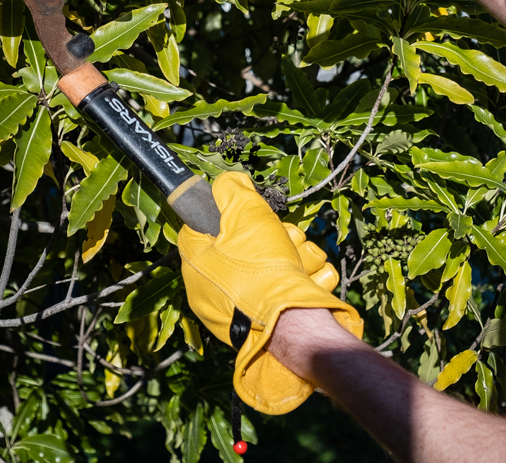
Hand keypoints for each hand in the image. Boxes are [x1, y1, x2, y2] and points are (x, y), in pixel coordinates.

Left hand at [178, 172, 362, 413]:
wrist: (293, 324)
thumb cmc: (262, 269)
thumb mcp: (245, 214)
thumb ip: (232, 191)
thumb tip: (228, 181)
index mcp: (198, 265)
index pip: (205, 225)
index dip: (232, 213)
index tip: (251, 213)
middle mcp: (214, 290)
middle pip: (248, 243)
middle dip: (276, 235)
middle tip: (283, 239)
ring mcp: (241, 308)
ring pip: (274, 262)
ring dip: (296, 254)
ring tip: (300, 263)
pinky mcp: (270, 321)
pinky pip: (288, 287)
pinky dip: (304, 278)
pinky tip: (307, 279)